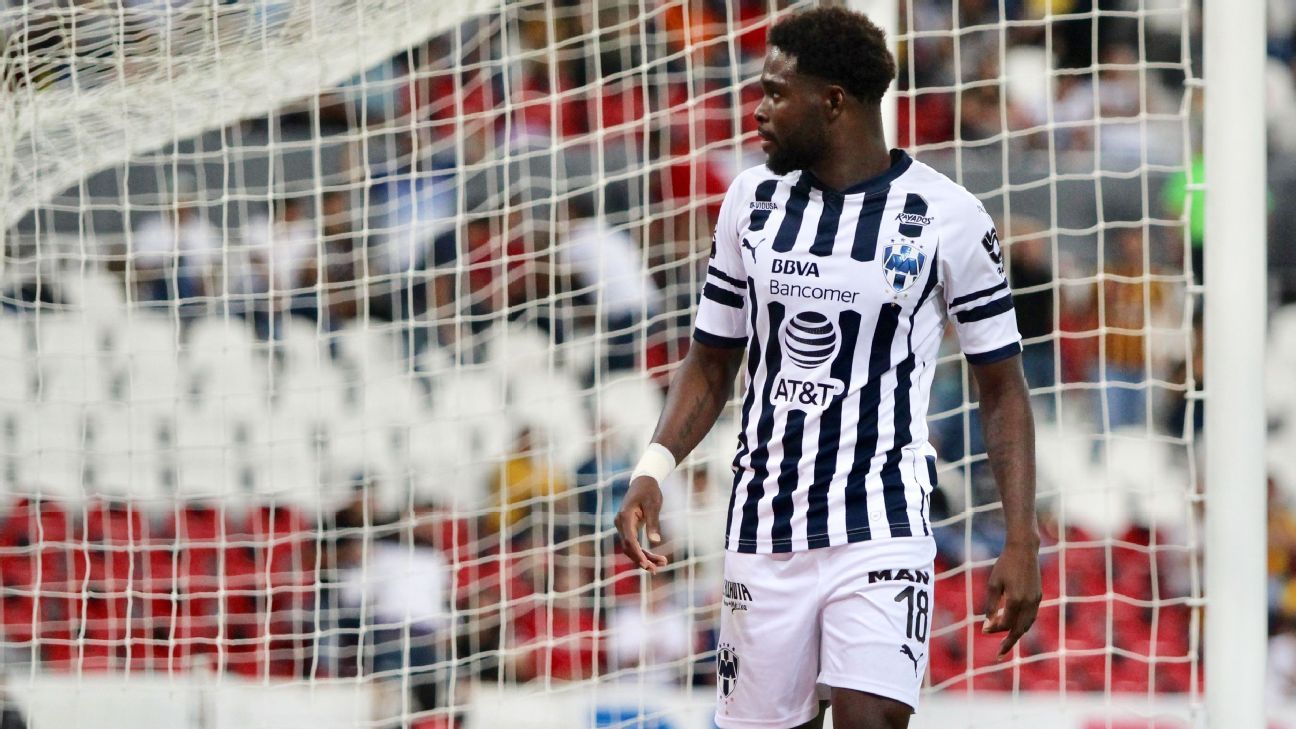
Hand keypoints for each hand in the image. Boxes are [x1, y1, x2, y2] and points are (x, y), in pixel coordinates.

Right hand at [614, 476, 668, 573]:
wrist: (644, 481)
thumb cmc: (649, 491)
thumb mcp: (654, 505)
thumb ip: (653, 523)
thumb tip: (655, 541)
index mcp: (625, 517)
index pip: (629, 541)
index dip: (638, 554)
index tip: (647, 565)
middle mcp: (621, 523)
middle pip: (629, 547)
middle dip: (642, 559)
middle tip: (657, 569)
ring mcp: (623, 526)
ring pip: (631, 548)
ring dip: (645, 558)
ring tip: (662, 564)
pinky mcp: (629, 528)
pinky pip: (634, 544)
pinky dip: (644, 552)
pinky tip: (656, 559)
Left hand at [982, 538, 1041, 658]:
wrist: (1024, 550)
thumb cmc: (1004, 565)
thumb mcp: (993, 585)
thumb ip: (991, 606)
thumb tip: (987, 626)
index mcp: (1015, 601)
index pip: (1005, 624)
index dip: (994, 629)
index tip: (984, 630)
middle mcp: (1028, 603)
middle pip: (1019, 630)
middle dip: (1008, 643)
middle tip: (999, 656)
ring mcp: (1036, 601)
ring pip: (1027, 625)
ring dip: (1017, 635)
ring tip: (1007, 643)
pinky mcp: (1038, 597)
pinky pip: (1031, 617)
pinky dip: (1023, 625)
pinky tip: (1015, 626)